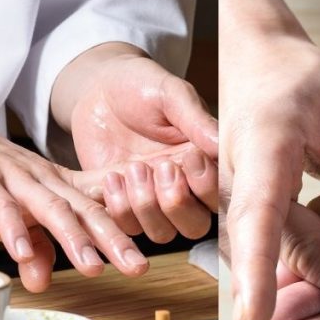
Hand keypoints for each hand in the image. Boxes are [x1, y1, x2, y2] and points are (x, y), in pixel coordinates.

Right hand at [0, 95, 149, 292]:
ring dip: (74, 239)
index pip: (98, 208)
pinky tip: (26, 256)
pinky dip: (15, 231)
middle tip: (138, 267)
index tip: (149, 253)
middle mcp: (43, 180)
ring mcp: (14, 178)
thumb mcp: (10, 217)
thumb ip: (31, 248)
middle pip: (86, 209)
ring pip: (52, 208)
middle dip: (114, 239)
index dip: (127, 227)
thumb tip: (43, 284)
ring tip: (93, 269)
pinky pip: (2, 207)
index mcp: (57, 186)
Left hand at [53, 43, 218, 242]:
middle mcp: (185, 187)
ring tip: (131, 168)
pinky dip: (119, 207)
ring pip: (162, 233)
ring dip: (145, 205)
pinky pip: (127, 227)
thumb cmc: (140, 86)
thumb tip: (222, 143)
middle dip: (176, 203)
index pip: (220, 195)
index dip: (207, 186)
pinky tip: (112, 176)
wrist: (97, 90)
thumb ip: (195, 119)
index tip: (189, 157)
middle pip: (195, 226)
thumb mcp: (171, 94)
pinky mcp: (123, 205)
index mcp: (206, 161)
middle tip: (159, 166)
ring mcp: (153, 200)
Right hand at [220, 32, 319, 319]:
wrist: (254, 64)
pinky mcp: (246, 224)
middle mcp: (239, 185)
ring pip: (286, 269)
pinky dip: (319, 290)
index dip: (256, 269)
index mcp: (265, 146)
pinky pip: (284, 262)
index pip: (258, 213)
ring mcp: (236, 209)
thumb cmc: (300, 79)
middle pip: (292, 255)